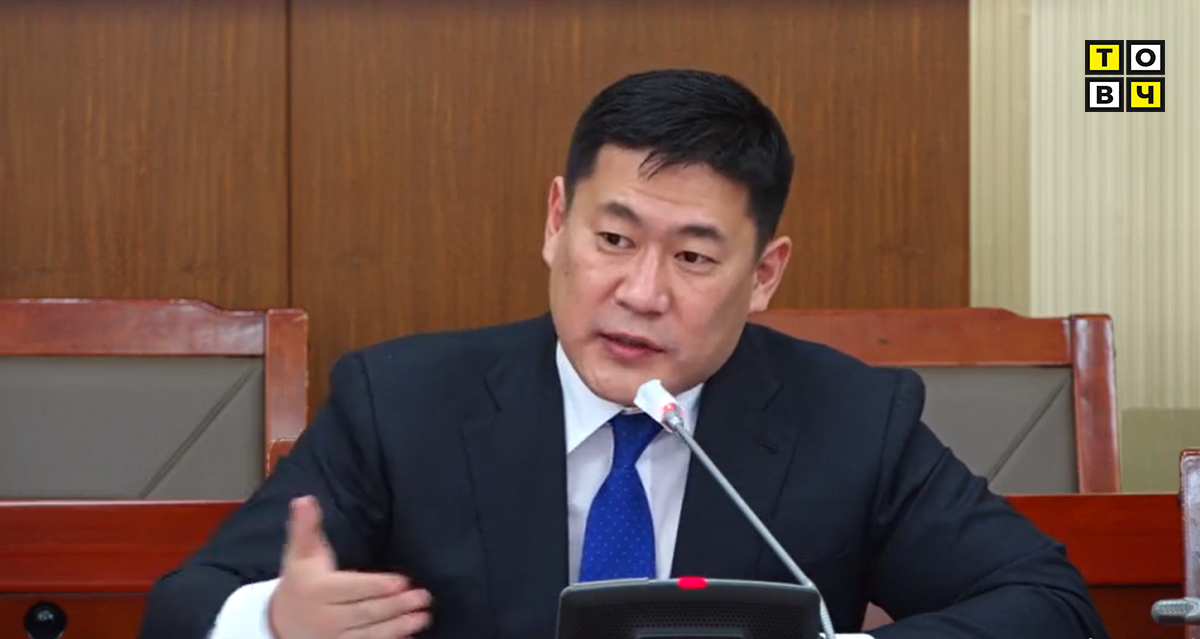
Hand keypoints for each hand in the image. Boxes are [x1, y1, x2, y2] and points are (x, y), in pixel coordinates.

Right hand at [268, 496, 431, 638]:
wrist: (279, 623)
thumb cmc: (300, 582)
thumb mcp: (299, 554)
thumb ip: (306, 527)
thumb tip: (304, 499)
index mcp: (316, 590)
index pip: (351, 588)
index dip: (376, 585)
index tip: (401, 581)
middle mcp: (324, 618)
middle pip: (365, 612)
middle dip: (396, 606)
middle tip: (423, 597)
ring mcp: (332, 638)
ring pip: (369, 634)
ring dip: (398, 626)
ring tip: (423, 617)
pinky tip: (409, 637)